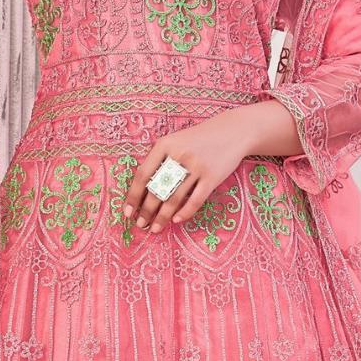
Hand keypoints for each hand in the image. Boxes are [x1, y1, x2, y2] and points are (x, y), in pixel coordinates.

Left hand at [123, 110, 258, 234]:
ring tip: (155, 229)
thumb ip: (160, 160)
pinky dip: (185, 213)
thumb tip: (143, 191)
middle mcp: (179, 155)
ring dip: (162, 217)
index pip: (143, 175)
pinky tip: (176, 220)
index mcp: (165, 145)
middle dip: (146, 211)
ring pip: (174, 198)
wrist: (233, 131)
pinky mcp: (212, 177)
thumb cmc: (199, 140)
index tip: (127, 212)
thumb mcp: (175, 142)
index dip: (133, 196)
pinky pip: (195, 200)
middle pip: (157, 189)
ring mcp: (197, 166)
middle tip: (140, 224)